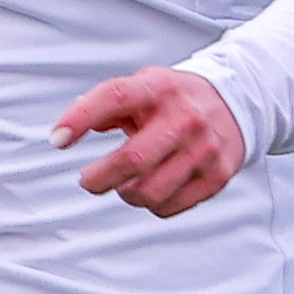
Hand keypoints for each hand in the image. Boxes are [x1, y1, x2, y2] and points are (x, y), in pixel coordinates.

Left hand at [55, 68, 248, 218]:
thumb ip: (102, 105)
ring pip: (148, 193)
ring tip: (126, 183)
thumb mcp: (140, 87)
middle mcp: (185, 118)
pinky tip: (153, 187)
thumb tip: (65, 132)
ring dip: (126, 194)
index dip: (80, 118)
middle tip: (89, 180)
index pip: (114, 97)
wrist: (235, 101)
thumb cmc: (172, 99)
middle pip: (132, 160)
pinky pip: (168, 207)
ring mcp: (204, 149)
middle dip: (98, 179)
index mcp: (158, 89)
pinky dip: (152, 204)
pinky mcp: (217, 176)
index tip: (57, 140)